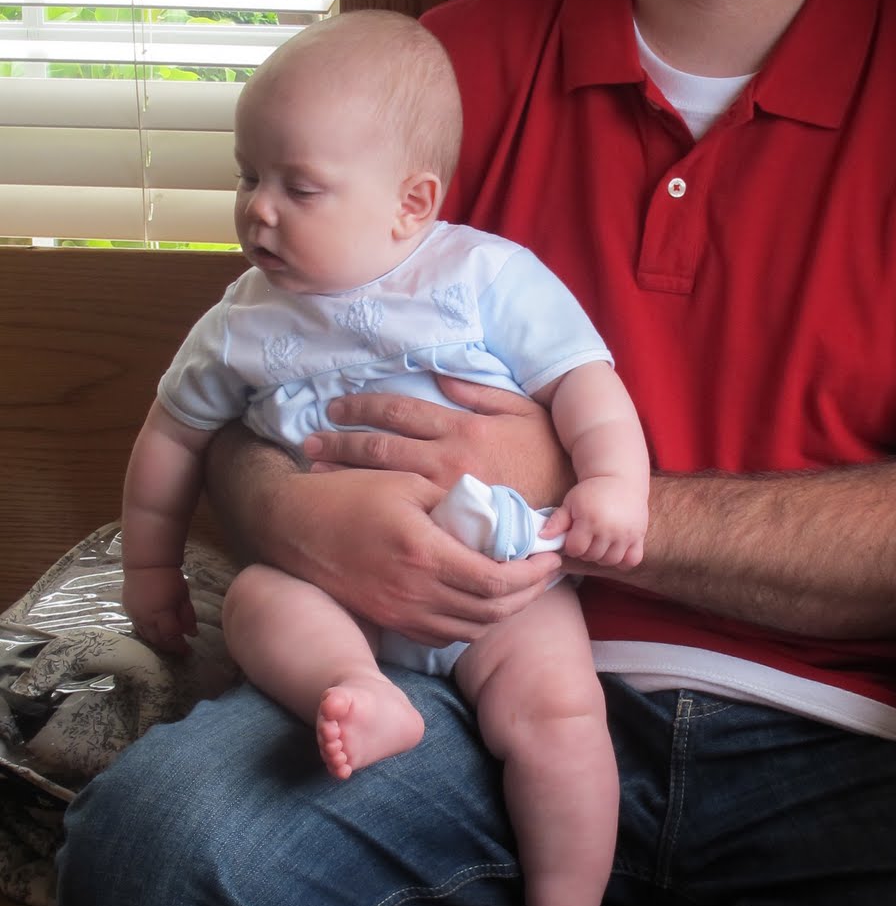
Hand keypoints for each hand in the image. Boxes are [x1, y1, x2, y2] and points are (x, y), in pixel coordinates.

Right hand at [122, 567, 197, 654]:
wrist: (147, 564)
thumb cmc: (170, 578)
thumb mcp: (183, 596)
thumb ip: (187, 616)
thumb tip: (192, 634)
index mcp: (161, 614)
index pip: (171, 637)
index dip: (180, 646)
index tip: (188, 651)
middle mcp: (146, 619)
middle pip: (157, 640)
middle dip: (169, 647)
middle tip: (178, 649)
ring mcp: (135, 616)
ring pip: (146, 636)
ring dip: (157, 642)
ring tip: (168, 643)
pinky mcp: (128, 611)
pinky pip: (138, 628)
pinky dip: (148, 634)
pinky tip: (155, 633)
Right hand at [245, 457, 561, 641]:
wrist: (292, 525)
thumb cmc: (350, 493)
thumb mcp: (408, 481)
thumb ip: (456, 502)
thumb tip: (501, 515)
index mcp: (424, 554)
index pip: (497, 581)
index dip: (532, 573)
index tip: (550, 555)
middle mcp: (413, 593)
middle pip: (491, 613)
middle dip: (528, 595)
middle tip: (546, 571)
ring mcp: (399, 613)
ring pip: (470, 630)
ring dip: (504, 612)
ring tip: (522, 585)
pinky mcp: (388, 621)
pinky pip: (444, 635)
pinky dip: (472, 622)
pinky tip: (481, 598)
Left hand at [301, 376, 573, 505]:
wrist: (577, 509)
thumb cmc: (552, 456)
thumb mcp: (522, 411)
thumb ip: (480, 393)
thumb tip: (441, 376)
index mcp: (463, 427)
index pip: (399, 411)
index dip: (362, 406)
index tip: (336, 407)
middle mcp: (448, 461)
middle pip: (379, 447)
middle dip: (339, 441)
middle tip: (309, 441)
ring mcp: (446, 498)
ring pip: (382, 482)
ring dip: (344, 473)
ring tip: (315, 469)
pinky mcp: (449, 529)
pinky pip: (401, 515)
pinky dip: (370, 507)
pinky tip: (347, 508)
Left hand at [541, 476, 645, 568]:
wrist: (620, 478)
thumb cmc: (592, 491)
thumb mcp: (571, 502)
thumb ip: (557, 521)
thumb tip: (542, 537)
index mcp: (590, 519)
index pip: (575, 549)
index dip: (571, 545)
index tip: (574, 535)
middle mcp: (609, 528)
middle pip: (592, 556)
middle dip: (586, 550)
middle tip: (586, 537)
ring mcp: (626, 533)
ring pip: (610, 561)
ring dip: (602, 556)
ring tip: (599, 542)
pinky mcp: (639, 535)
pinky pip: (632, 560)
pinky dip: (623, 560)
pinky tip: (616, 548)